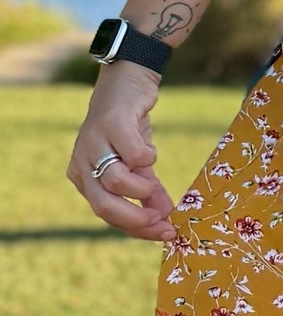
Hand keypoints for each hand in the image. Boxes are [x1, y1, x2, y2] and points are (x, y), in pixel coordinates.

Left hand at [66, 61, 177, 241]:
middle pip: (103, 205)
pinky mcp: (110, 123)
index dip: (136, 229)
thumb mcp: (140, 165)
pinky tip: (150, 152)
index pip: (106, 214)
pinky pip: (132, 153)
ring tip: (154, 183)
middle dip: (136, 219)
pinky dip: (147, 157)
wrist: (127, 82)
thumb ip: (149, 191)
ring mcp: (92, 142)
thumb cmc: (130, 126)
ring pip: (114, 181)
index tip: (166, 233)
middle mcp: (81, 162)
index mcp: (84, 177)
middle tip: (163, 220)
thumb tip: (167, 219)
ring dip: (142, 188)